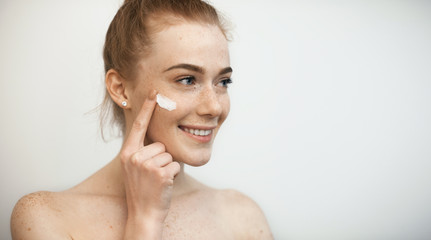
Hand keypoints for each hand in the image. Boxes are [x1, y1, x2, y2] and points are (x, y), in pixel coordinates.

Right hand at [121, 90, 180, 238]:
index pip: (138, 126)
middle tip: (153, 175)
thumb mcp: (134, 168)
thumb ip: (142, 151)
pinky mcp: (159, 173)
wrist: (143, 213)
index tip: (154, 93)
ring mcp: (146, 165)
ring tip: (157, 180)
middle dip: (162, 158)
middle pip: (160, 144)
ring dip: (168, 167)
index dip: (147, 108)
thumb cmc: (142, 190)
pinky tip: (164, 184)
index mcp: (127, 153)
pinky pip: (176, 165)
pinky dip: (174, 175)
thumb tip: (157, 137)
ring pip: (169, 155)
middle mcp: (134, 157)